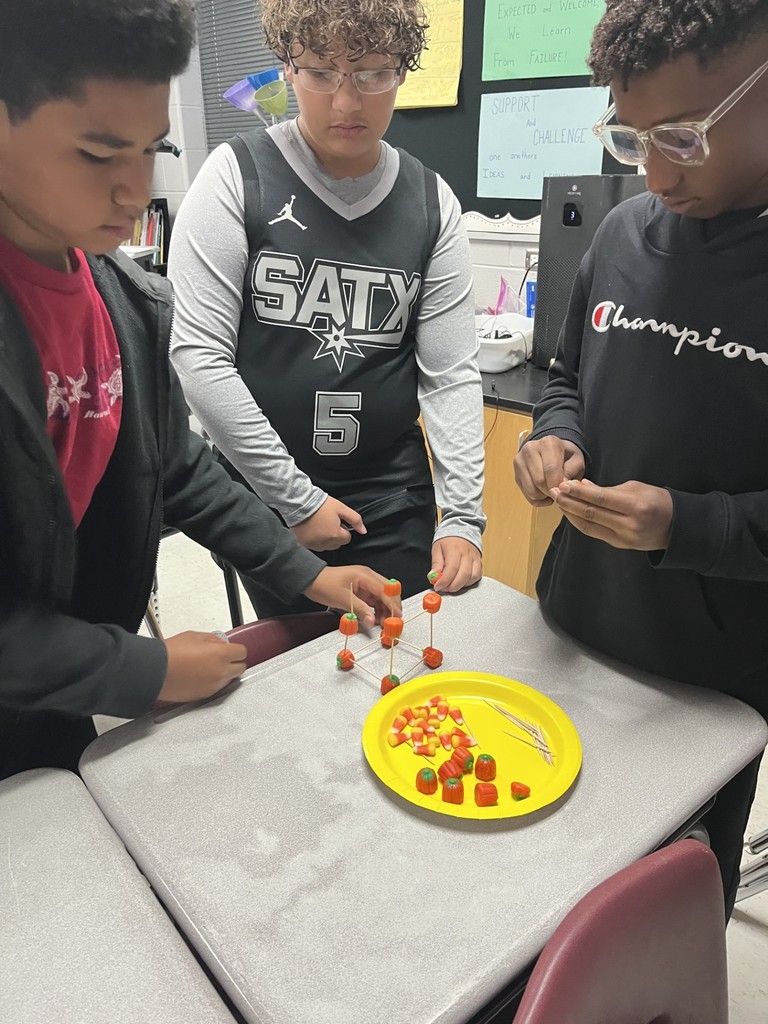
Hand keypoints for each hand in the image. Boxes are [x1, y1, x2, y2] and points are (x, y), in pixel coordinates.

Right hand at [159, 631, 246, 702]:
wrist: (155, 673)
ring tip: (207, 667)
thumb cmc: (170, 655)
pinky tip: (201, 676)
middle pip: (240, 668)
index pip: (242, 652)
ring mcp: (214, 686)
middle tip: (224, 658)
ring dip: (224, 673)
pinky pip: (216, 688)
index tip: (231, 649)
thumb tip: (220, 642)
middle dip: (234, 662)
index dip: (236, 649)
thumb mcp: (194, 636)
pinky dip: (213, 682)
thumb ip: (213, 639)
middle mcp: (221, 672)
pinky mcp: (205, 695)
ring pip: (229, 680)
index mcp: (221, 655)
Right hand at [291, 496, 365, 551]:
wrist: (299, 502)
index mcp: (335, 535)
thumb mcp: (341, 508)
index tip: (337, 522)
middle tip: (329, 522)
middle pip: (337, 544)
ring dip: (326, 539)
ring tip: (320, 526)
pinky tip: (313, 530)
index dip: (344, 529)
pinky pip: (315, 546)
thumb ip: (355, 520)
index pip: (347, 538)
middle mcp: (324, 543)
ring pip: (326, 547)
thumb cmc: (321, 504)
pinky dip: (316, 540)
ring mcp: (313, 545)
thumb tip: (364, 531)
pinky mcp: (304, 544)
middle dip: (336, 535)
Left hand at [304, 565, 401, 625]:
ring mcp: (365, 584)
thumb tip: (372, 620)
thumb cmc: (324, 584)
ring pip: (382, 597)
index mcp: (365, 575)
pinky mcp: (361, 590)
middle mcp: (368, 577)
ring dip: (385, 610)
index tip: (396, 616)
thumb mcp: (342, 598)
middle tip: (393, 621)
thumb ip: (360, 609)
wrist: (310, 580)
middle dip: (392, 607)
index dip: (392, 604)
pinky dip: (377, 609)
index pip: (385, 590)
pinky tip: (375, 618)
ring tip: (383, 623)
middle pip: (388, 592)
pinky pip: (374, 600)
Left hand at [430, 538, 481, 592]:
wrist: (462, 532)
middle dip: (452, 586)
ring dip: (461, 585)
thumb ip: (436, 564)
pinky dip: (469, 583)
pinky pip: (477, 577)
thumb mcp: (437, 549)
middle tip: (444, 588)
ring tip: (451, 584)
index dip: (444, 581)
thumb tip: (433, 576)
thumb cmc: (448, 541)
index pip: (452, 568)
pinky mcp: (480, 563)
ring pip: (472, 577)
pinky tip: (460, 581)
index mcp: (455, 549)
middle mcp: (467, 554)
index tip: (437, 586)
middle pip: (463, 575)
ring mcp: (475, 559)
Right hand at [514, 437, 584, 506]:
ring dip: (544, 496)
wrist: (551, 452)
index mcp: (548, 443)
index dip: (558, 484)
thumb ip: (572, 472)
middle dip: (551, 491)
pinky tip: (544, 493)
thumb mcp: (576, 461)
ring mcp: (520, 461)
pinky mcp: (516, 473)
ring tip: (552, 491)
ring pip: (531, 490)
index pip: (550, 468)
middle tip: (559, 490)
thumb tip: (561, 486)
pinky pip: (526, 494)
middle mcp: (530, 449)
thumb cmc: (566, 457)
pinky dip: (537, 499)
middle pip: (539, 480)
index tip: (564, 490)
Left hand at [550, 479, 672, 550]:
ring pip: (589, 525)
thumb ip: (608, 489)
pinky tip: (570, 513)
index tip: (563, 485)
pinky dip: (580, 522)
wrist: (676, 527)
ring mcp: (623, 538)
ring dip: (570, 513)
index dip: (579, 492)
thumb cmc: (657, 500)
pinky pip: (594, 532)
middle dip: (569, 502)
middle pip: (591, 513)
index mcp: (635, 506)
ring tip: (558, 501)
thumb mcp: (636, 488)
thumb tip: (582, 485)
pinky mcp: (619, 545)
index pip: (600, 499)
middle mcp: (628, 524)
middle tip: (554, 491)